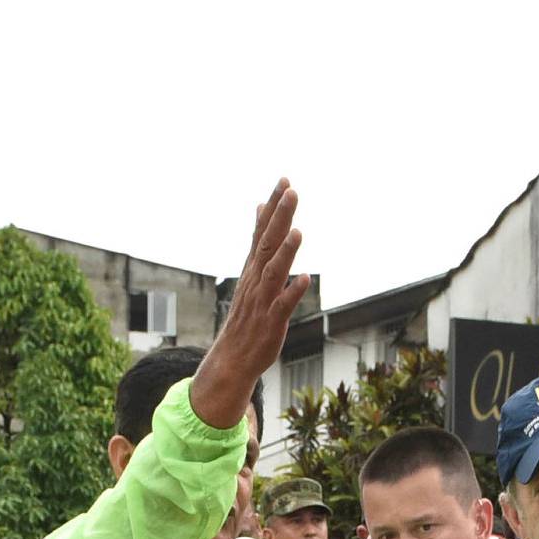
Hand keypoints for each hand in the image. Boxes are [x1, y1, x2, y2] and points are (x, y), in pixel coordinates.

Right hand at [190, 181, 309, 430]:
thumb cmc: (248, 314)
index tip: (284, 181)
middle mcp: (256, 280)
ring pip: (274, 272)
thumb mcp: (251, 273)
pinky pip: (283, 306)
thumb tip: (262, 208)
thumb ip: (259, 241)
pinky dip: (293, 292)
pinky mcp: (271, 323)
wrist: (232, 357)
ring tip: (298, 231)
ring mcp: (263, 301)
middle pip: (267, 244)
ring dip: (285, 252)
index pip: (262, 231)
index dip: (273, 207)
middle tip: (291, 191)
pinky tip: (306, 278)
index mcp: (253, 268)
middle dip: (279, 218)